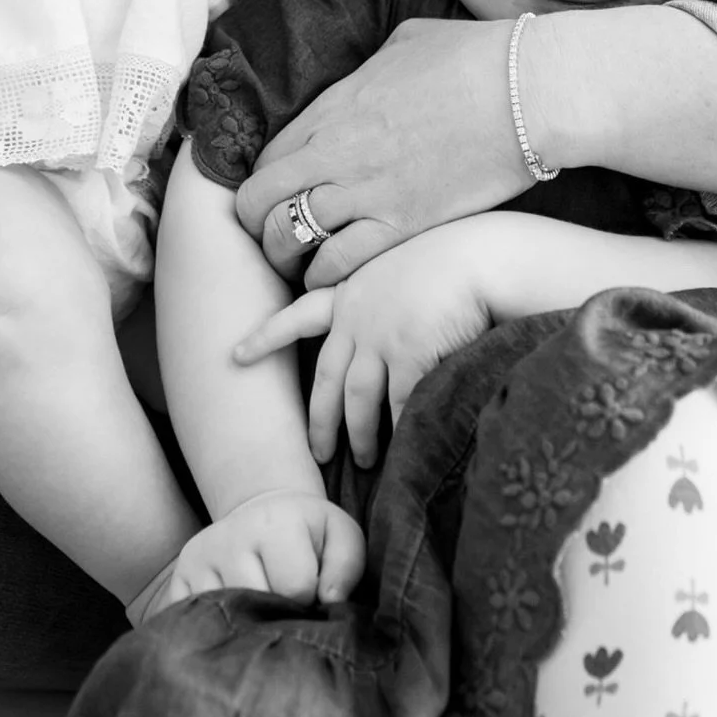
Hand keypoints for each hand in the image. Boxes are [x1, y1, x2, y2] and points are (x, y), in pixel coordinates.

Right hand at [155, 492, 365, 609]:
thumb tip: (331, 601)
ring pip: (227, 620)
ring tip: (261, 608)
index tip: (310, 590)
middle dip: (278, 614)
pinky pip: (194, 625)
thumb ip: (346, 567)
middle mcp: (228, 537)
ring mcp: (197, 560)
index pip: (296, 588)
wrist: (262, 514)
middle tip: (285, 602)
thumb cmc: (306, 533)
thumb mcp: (339, 536)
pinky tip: (234, 617)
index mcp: (273, 522)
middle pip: (259, 606)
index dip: (310, 600)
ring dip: (248, 625)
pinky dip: (217, 631)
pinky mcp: (176, 583)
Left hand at [235, 225, 493, 467]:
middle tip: (317, 454)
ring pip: (357, 400)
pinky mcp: (408, 355)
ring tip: (365, 460)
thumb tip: (378, 338)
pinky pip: (398, 405)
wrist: (482, 255)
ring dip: (359, 436)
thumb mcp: (403, 267)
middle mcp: (358, 316)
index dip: (267, 337)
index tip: (235, 355)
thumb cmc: (453, 257)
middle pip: (327, 379)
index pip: (298, 315)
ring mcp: (381, 337)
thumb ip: (382, 298)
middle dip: (320, 421)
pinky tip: (401, 447)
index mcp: (352, 291)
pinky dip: (398, 429)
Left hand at [236, 17, 534, 286]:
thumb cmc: (477, 56)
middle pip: (259, 201)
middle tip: (274, 236)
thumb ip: (373, 66)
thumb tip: (370, 75)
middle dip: (256, 224)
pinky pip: (337, 264)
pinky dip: (324, 277)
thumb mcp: (408, 41)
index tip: (278, 197)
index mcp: (335, 105)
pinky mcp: (403, 224)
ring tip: (300, 264)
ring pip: (288, 238)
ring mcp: (367, 190)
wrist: (528, 91)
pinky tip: (333, 277)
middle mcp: (337, 150)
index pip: (267, 157)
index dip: (264, 182)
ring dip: (286, 257)